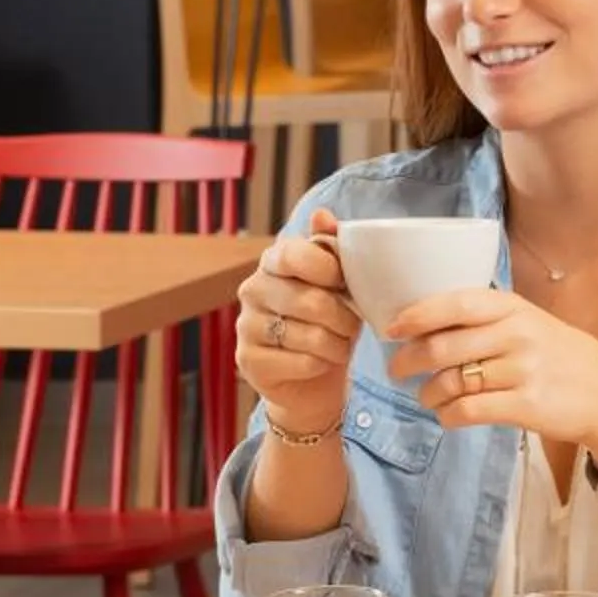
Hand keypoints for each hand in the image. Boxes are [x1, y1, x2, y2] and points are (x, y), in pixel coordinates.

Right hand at [235, 207, 362, 437]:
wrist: (311, 383)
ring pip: (311, 336)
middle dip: (345, 319)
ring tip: (339, 346)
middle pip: (311, 301)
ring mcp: (246, 326)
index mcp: (272, 262)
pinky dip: (322, 365)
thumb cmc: (328, 325)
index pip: (296, 254)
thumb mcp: (338, 285)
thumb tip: (322, 214)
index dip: (330, 270)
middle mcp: (252, 289)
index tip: (345, 284)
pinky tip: (320, 363)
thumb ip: (332, 248)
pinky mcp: (249, 360)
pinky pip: (302, 362)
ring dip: (338, 345)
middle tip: (352, 326)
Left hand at [385, 286, 597, 464]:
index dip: (417, 315)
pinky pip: (469, 411)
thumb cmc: (563, 358)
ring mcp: (523, 371)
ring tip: (427, 396)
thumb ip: (487, 320)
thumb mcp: (531, 324)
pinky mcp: (526, 406)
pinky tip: (448, 416)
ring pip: (451, 382)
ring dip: (428, 393)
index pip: (456, 303)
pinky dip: (448, 416)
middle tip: (397, 370)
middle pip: (443, 347)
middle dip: (408, 361)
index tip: (391, 327)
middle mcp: (518, 335)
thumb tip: (425, 322)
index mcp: (514, 308)